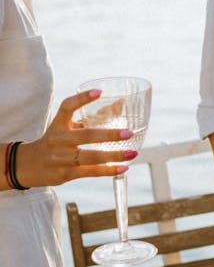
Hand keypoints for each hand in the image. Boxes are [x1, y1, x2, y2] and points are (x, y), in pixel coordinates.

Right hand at [12, 89, 138, 188]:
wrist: (28, 166)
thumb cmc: (56, 141)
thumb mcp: (67, 126)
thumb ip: (92, 117)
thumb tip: (121, 103)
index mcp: (58, 124)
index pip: (67, 107)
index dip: (82, 98)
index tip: (99, 92)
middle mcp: (58, 139)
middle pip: (86, 135)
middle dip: (109, 135)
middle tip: (129, 133)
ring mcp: (61, 158)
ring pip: (90, 156)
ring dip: (113, 156)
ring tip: (133, 153)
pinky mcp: (65, 174)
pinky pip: (90, 172)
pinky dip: (108, 170)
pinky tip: (123, 168)